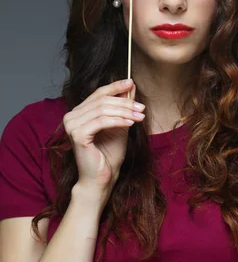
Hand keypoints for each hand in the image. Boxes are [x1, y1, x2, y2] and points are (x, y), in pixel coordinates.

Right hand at [63, 78, 143, 194]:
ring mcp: (72, 125)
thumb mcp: (120, 126)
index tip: (131, 83)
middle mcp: (71, 116)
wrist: (102, 178)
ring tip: (140, 117)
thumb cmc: (109, 155)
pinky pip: (101, 121)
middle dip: (125, 102)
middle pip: (101, 100)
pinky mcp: (78, 135)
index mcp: (79, 113)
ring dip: (125, 111)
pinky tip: (130, 124)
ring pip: (102, 109)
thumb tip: (130, 87)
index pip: (98, 93)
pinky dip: (118, 120)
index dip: (115, 87)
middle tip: (142, 108)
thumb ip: (122, 107)